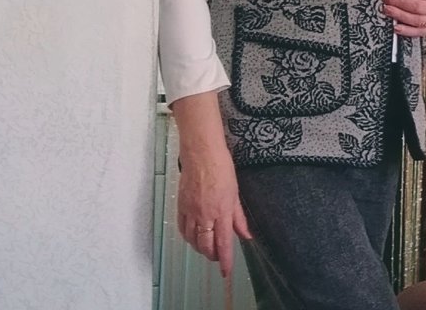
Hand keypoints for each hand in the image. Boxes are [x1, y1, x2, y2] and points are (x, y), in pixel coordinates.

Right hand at [176, 142, 252, 277]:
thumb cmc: (222, 169)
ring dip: (200, 247)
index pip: (223, 243)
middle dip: (212, 255)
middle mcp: (205, 215)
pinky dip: (188, 237)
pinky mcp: (180, 206)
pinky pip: (182, 228)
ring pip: (192, 240)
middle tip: (218, 257)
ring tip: (207, 248)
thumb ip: (239, 217)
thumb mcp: (236, 194)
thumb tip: (246, 235)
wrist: (201, 154)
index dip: (225, 260)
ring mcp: (190, 211)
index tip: (226, 272)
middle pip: (205, 245)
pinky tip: (193, 236)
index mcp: (222, 212)